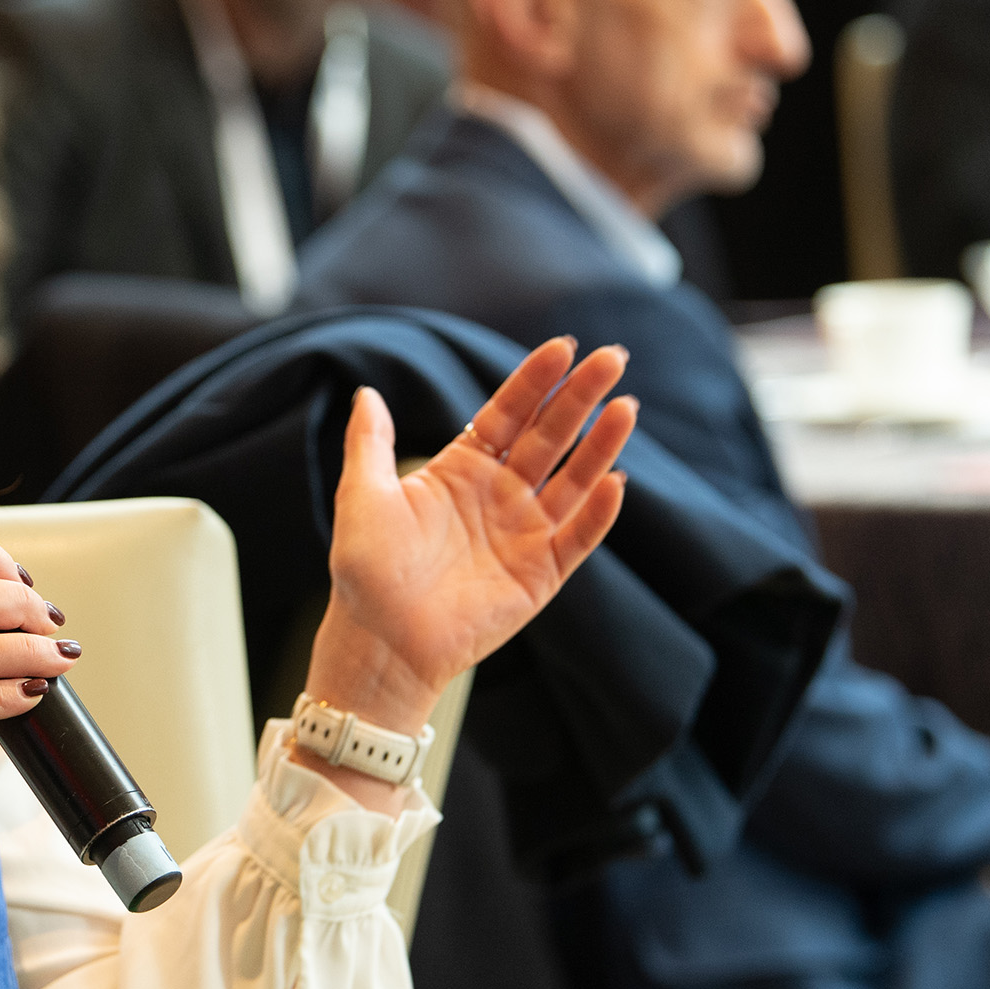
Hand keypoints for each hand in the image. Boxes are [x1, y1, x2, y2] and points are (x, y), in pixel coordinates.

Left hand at [303, 339, 635, 765]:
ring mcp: (524, 534)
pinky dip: (598, 514)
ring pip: (573, 480)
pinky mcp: (540, 576)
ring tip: (626, 408)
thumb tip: (367, 393)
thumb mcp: (363, 496)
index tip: (562, 347)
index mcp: (462, 469)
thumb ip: (370, 443)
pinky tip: (615, 481)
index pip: (508, 413)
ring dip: (602, 446)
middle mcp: (500, 495)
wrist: (379, 641)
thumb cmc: (365, 572)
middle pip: (551, 436)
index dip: (535, 380)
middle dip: (581, 396)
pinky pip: (577, 539)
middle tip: (612, 358)